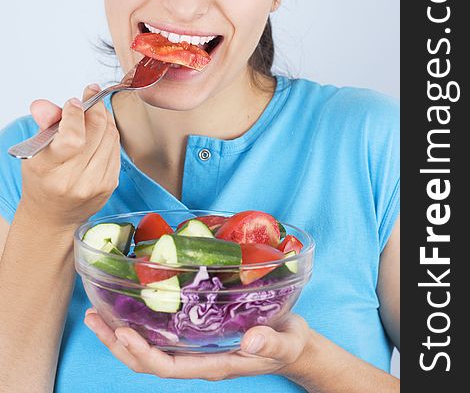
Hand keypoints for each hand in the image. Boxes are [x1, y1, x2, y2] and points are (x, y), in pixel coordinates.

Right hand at [20, 84, 120, 227]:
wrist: (52, 216)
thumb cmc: (42, 181)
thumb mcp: (35, 153)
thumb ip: (44, 125)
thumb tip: (44, 105)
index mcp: (48, 170)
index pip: (72, 137)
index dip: (76, 114)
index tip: (73, 103)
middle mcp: (73, 180)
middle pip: (97, 132)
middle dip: (95, 108)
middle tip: (90, 98)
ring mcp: (95, 184)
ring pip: (110, 138)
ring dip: (105, 119)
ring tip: (95, 112)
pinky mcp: (109, 184)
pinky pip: (116, 149)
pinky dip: (110, 134)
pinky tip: (101, 130)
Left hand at [84, 307, 310, 381]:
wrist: (293, 344)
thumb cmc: (288, 342)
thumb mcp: (286, 341)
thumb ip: (270, 342)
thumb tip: (251, 341)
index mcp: (214, 364)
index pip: (169, 367)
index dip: (143, 353)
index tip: (123, 333)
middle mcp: (199, 359)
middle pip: (148, 361)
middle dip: (118, 344)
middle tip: (95, 318)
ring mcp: (196, 349)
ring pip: (150, 351)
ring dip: (121, 336)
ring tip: (98, 315)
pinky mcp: (198, 335)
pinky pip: (162, 337)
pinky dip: (140, 325)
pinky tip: (130, 309)